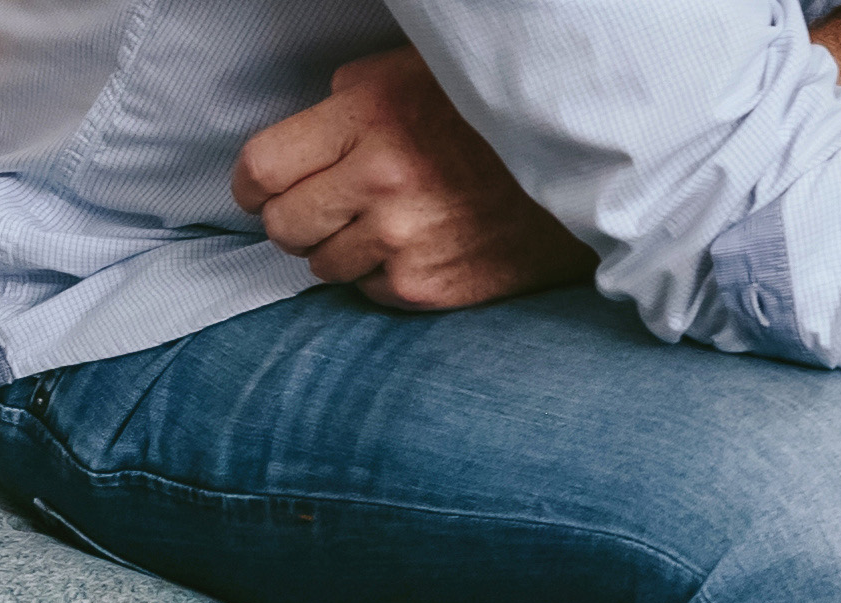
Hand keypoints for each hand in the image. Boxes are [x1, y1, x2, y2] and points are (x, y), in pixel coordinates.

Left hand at [235, 49, 598, 309]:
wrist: (588, 170)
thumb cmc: (497, 118)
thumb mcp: (416, 74)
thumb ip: (351, 99)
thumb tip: (306, 137)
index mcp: (370, 116)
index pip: (261, 168)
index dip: (252, 184)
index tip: (264, 189)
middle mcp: (381, 180)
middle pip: (282, 225)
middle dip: (295, 218)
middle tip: (328, 207)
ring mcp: (405, 240)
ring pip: (322, 265)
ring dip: (341, 248)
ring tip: (386, 225)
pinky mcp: (432, 286)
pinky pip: (370, 291)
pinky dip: (384, 274)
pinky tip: (421, 246)